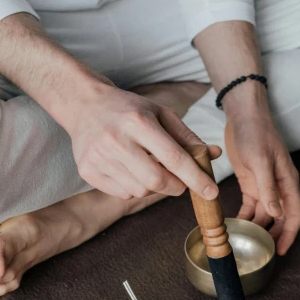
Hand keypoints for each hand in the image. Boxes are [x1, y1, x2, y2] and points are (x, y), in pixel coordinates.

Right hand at [67, 83, 220, 199]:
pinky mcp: (87, 170)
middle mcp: (116, 139)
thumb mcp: (161, 114)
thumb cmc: (129, 110)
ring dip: (153, 187)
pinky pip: (122, 194)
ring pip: (140, 191)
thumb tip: (214, 155)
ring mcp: (99, 157)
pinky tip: (129, 170)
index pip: (173, 158)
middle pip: (156, 181)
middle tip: (180, 183)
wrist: (85, 105)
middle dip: (176, 187)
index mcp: (139, 121)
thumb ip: (187, 137)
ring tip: (148, 167)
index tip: (211, 192)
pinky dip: (134, 188)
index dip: (196, 178)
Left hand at [225, 111, 299, 254]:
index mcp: (288, 182)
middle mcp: (279, 187)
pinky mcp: (250, 182)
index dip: (289, 235)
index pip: (294, 215)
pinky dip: (245, 216)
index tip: (280, 251)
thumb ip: (268, 188)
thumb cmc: (257, 133)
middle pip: (280, 218)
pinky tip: (235, 225)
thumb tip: (275, 214)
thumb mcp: (261, 161)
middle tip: (260, 252)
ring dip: (257, 228)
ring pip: (264, 214)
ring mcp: (264, 185)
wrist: (243, 115)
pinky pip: (250, 205)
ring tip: (246, 242)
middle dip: (273, 235)